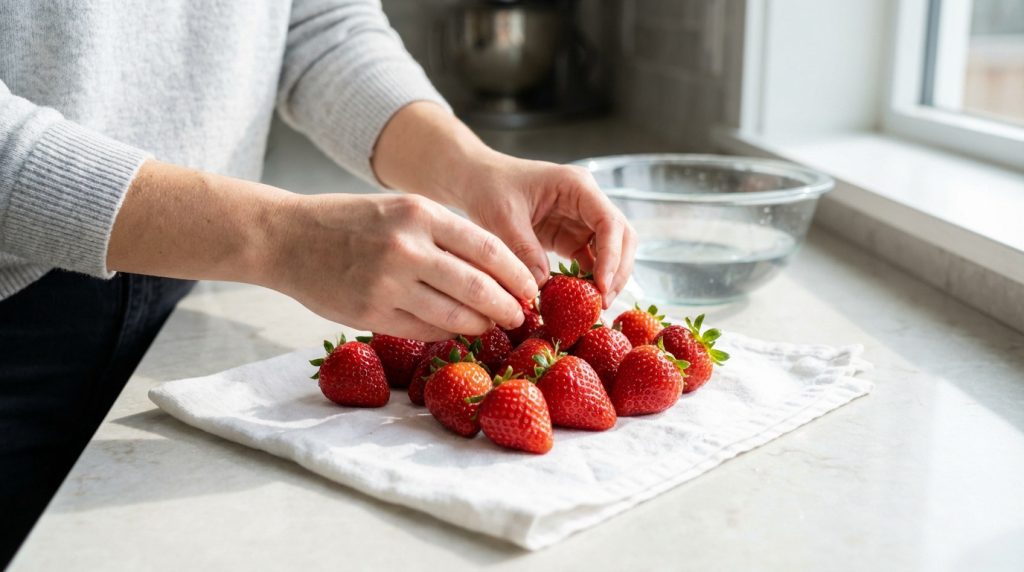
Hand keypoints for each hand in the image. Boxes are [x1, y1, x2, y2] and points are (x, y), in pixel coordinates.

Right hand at [263, 192, 537, 340]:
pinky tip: (457, 331)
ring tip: (493, 327)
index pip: (488, 248)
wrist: (286, 236)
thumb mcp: (401, 210)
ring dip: (480, 326)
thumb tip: (496, 270)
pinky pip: (424, 330)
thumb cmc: (350, 222)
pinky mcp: (370, 312)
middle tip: (521, 316)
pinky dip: (447, 333)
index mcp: (420, 213)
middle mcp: (407, 247)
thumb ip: (444, 235)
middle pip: (478, 287)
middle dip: (508, 306)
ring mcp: (387, 282)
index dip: (517, 274)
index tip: (532, 288)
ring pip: (454, 315)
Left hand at [458, 154, 636, 307]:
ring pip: (611, 251)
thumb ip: (524, 250)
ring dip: (608, 278)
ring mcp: (581, 220)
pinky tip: (580, 300)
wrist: (478, 180)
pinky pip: (590, 261)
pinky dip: (589, 281)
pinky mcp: (571, 238)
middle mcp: (587, 202)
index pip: (610, 222)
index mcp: (577, 186)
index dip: (612, 256)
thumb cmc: (490, 187)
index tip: (602, 286)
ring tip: (595, 307)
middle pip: (621, 237)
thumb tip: (542, 286)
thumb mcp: (503, 217)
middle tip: (603, 303)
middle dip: (618, 271)